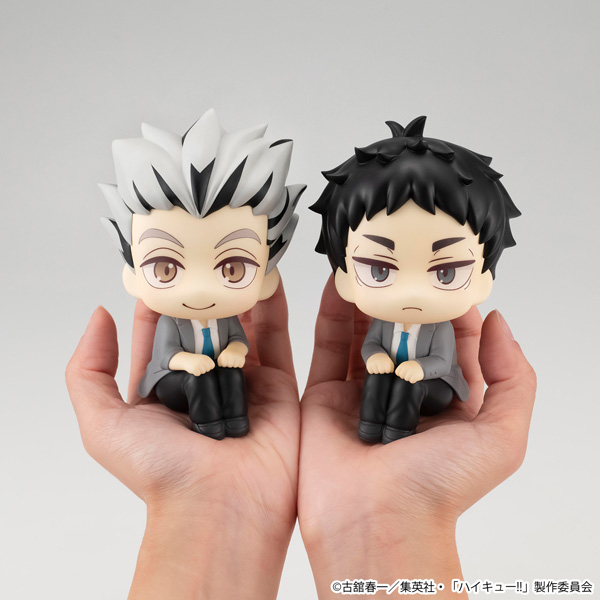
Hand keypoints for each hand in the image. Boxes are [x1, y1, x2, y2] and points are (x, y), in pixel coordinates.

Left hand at [66, 283, 298, 599]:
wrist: (222, 507)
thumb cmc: (162, 471)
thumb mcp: (103, 423)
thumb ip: (90, 370)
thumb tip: (100, 316)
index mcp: (165, 388)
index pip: (160, 331)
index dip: (159, 299)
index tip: (164, 265)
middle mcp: (204, 381)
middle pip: (204, 323)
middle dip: (205, 288)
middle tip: (207, 249)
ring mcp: (243, 381)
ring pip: (242, 323)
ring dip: (240, 291)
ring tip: (238, 255)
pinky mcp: (278, 385)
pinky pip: (279, 337)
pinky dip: (275, 306)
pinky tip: (268, 276)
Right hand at [170, 351, 214, 374]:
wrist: (185, 359)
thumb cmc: (196, 360)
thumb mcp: (203, 358)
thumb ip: (209, 362)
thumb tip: (215, 369)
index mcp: (206, 358)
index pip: (212, 366)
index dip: (208, 367)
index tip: (204, 365)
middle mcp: (203, 361)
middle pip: (208, 370)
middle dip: (204, 369)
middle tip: (198, 366)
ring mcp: (199, 365)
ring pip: (203, 372)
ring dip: (199, 371)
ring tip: (195, 366)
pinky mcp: (194, 369)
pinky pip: (198, 374)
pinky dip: (195, 373)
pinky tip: (193, 369)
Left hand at [217, 342, 246, 367]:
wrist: (236, 349)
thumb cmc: (227, 355)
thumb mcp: (221, 356)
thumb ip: (219, 362)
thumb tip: (221, 366)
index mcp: (225, 354)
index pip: (223, 365)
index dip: (224, 364)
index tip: (225, 361)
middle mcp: (231, 355)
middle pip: (229, 366)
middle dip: (229, 364)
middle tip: (230, 360)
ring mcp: (237, 357)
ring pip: (235, 366)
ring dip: (234, 365)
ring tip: (234, 360)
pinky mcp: (242, 359)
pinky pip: (240, 366)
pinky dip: (239, 364)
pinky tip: (237, 360)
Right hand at [298, 276, 535, 594]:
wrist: (376, 521)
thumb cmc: (440, 486)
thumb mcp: (501, 436)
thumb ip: (513, 378)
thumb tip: (498, 323)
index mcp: (446, 401)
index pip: (455, 343)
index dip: (454, 309)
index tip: (448, 276)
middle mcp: (404, 393)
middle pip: (406, 332)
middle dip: (405, 298)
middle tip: (404, 260)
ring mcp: (363, 391)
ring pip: (365, 332)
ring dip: (369, 300)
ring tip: (371, 265)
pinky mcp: (325, 394)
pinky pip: (327, 345)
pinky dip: (332, 313)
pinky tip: (341, 283)